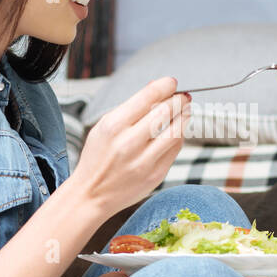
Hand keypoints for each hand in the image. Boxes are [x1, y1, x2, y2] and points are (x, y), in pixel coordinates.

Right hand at [70, 76, 190, 218]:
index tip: (172, 82)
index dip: (165, 85)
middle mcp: (129, 143)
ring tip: (186, 109)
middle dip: (179, 99)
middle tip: (184, 96)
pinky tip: (178, 129)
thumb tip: (158, 87)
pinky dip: (179, 136)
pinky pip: (175, 149)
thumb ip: (131, 107)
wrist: (91, 194)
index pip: (148, 96)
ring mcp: (144, 161)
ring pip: (177, 131)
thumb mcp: (104, 126)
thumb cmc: (98, 156)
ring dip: (185, 116)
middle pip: (166, 112)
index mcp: (113, 126)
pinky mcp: (155, 175)